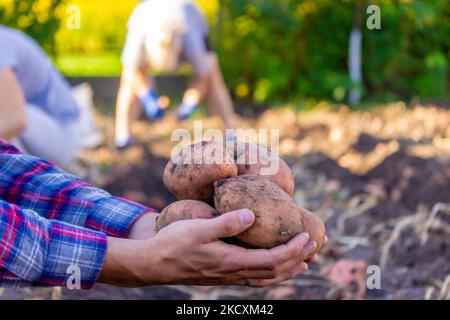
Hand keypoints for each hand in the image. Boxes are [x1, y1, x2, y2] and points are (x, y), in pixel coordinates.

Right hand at [99, 209, 317, 287]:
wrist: (153, 264)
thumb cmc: (173, 244)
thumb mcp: (197, 228)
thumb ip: (225, 223)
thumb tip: (251, 215)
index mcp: (230, 261)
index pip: (271, 260)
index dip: (292, 250)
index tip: (307, 237)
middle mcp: (232, 273)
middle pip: (273, 272)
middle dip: (296, 259)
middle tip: (314, 247)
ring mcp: (227, 277)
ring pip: (265, 278)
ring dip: (287, 270)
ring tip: (304, 262)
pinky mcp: (222, 275)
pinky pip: (253, 278)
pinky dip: (270, 274)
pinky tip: (272, 268)